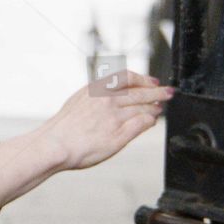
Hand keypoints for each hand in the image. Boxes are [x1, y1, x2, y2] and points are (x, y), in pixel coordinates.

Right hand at [39, 70, 172, 171]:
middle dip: (158, 93)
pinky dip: (149, 121)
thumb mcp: (78, 101)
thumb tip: (112, 93)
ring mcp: (114, 118)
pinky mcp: (119, 135)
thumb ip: (97, 95)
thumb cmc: (63, 127)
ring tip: (159, 108)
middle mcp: (108, 100)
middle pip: (140, 93)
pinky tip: (151, 121)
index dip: (144, 79)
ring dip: (154, 108)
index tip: (153, 82)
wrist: (55, 145)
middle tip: (168, 93)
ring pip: (144, 108)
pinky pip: (142, 124)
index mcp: (97, 89)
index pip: (128, 78)